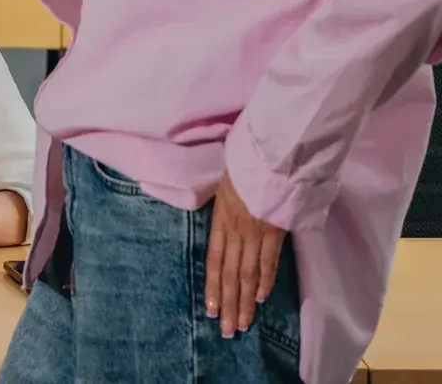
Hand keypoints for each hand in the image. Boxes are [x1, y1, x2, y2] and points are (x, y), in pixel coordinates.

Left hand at [205, 171, 285, 337]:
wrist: (272, 156)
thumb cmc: (246, 165)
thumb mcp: (224, 186)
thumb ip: (225, 208)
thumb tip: (225, 223)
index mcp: (220, 219)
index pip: (214, 260)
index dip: (213, 286)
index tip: (211, 309)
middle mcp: (235, 230)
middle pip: (230, 273)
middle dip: (228, 303)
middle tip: (226, 330)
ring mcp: (256, 232)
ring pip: (248, 274)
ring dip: (245, 301)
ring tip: (242, 324)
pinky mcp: (276, 231)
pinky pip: (269, 262)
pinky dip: (265, 281)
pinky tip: (261, 298)